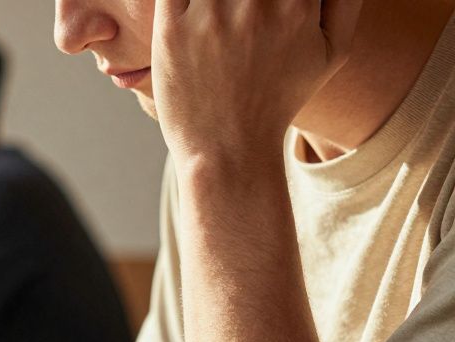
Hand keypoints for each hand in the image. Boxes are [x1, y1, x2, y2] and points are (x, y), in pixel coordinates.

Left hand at [152, 0, 361, 161]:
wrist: (228, 149)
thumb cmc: (280, 99)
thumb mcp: (332, 52)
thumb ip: (346, 0)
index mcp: (298, 4)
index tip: (268, 0)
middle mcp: (255, 4)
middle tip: (240, 5)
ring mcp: (211, 16)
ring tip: (221, 10)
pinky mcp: (172, 29)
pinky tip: (193, 7)